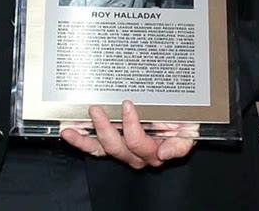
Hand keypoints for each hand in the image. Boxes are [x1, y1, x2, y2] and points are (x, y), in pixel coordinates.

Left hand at [60, 100, 195, 169]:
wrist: (181, 125)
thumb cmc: (184, 124)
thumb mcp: (189, 131)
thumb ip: (180, 143)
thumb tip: (164, 153)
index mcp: (155, 151)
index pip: (138, 143)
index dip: (131, 126)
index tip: (126, 104)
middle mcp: (137, 155)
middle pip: (117, 147)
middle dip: (104, 128)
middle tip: (96, 109)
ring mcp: (123, 151)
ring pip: (102, 150)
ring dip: (85, 140)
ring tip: (71, 129)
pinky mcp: (112, 146)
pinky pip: (95, 148)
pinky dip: (81, 141)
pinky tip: (69, 133)